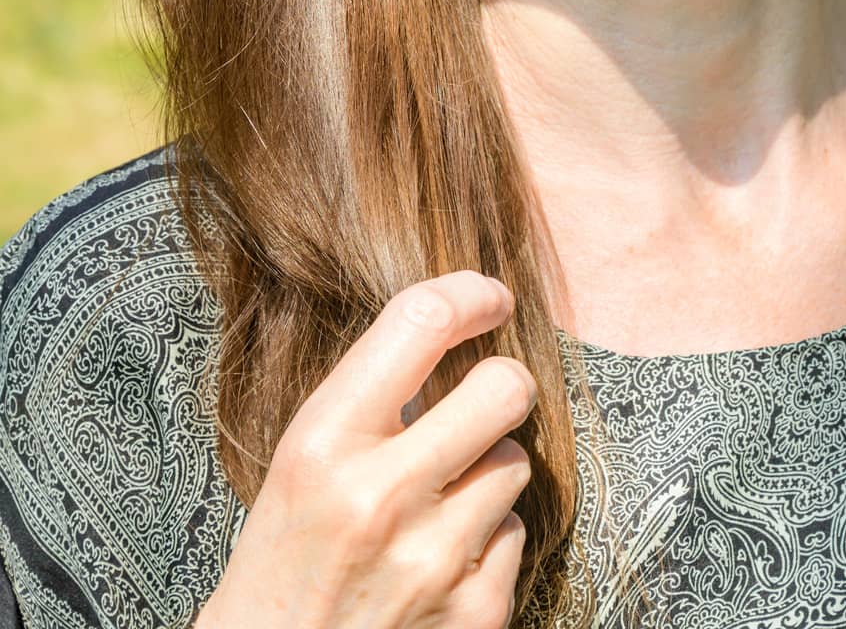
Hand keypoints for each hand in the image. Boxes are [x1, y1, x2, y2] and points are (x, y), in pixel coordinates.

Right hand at [197, 270, 535, 626]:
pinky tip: (441, 558)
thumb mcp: (301, 461)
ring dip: (486, 469)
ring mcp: (434, 559)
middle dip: (503, 383)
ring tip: (437, 497)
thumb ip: (370, 399)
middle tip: (484, 396)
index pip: (421, 323)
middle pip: (502, 389)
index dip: (470, 294)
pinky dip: (488, 539)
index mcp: (324, 443)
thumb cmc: (284, 558)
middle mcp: (381, 496)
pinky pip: (515, 533)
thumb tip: (456, 330)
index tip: (490, 298)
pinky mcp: (475, 613)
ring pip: (513, 461)